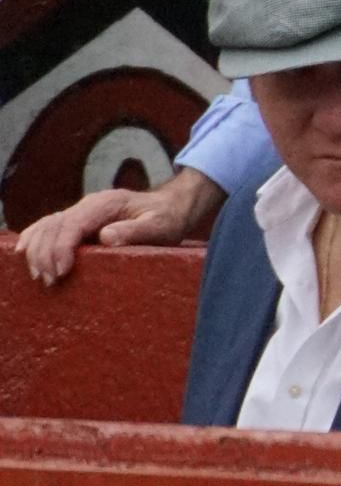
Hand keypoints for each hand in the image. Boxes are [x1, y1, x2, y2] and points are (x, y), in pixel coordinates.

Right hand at [12, 167, 224, 284]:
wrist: (170, 207)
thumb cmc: (167, 218)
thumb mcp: (160, 225)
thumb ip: (135, 231)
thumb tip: (106, 237)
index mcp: (106, 203)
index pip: (73, 223)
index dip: (62, 247)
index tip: (62, 272)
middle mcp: (89, 205)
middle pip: (54, 226)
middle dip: (46, 254)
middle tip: (50, 282)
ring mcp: (81, 212)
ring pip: (46, 226)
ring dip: (37, 251)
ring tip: (41, 277)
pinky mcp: (79, 222)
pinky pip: (48, 227)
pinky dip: (34, 239)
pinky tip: (24, 254)